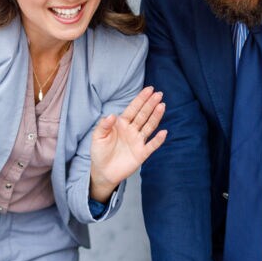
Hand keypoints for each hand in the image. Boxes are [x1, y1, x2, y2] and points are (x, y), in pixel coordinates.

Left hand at [89, 87, 167, 201]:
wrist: (103, 171)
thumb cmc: (99, 152)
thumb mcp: (97, 137)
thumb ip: (103, 125)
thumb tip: (112, 115)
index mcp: (121, 124)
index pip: (133, 109)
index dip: (141, 99)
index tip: (149, 89)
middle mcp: (132, 130)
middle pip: (143, 115)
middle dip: (150, 104)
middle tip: (159, 94)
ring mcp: (138, 141)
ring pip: (149, 126)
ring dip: (156, 117)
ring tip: (162, 106)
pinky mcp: (141, 154)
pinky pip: (151, 145)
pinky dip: (158, 140)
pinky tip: (163, 132)